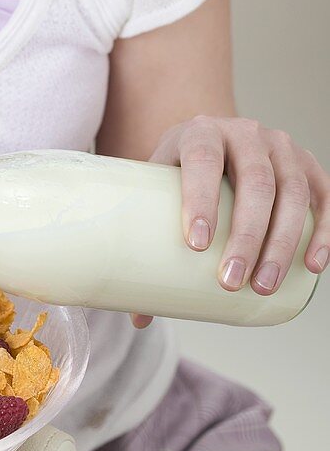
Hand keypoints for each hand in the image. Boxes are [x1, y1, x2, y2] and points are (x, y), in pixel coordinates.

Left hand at [129, 116, 329, 327]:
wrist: (212, 140)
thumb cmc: (181, 171)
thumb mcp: (157, 188)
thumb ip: (144, 242)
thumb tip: (139, 318)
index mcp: (201, 132)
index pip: (203, 160)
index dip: (201, 199)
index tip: (197, 244)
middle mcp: (245, 132)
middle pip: (254, 182)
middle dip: (247, 236)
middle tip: (231, 282)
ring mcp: (281, 146)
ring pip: (292, 191)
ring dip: (282, 243)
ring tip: (263, 286)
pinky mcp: (308, 164)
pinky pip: (323, 196)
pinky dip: (323, 231)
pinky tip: (311, 265)